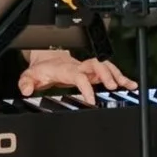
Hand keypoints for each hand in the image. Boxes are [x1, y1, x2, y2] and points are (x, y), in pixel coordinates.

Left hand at [17, 49, 135, 106]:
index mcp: (65, 69)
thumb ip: (26, 82)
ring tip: (128, 85)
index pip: (79, 76)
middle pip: (96, 65)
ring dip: (117, 74)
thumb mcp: (29, 75)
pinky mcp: (92, 71)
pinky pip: (109, 71)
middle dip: (107, 74)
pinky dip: (120, 76)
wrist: (46, 59)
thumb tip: (26, 90)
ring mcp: (87, 67)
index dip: (86, 86)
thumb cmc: (41, 68)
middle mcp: (78, 66)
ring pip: (105, 66)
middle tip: (114, 86)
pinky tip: (130, 84)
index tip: (92, 98)